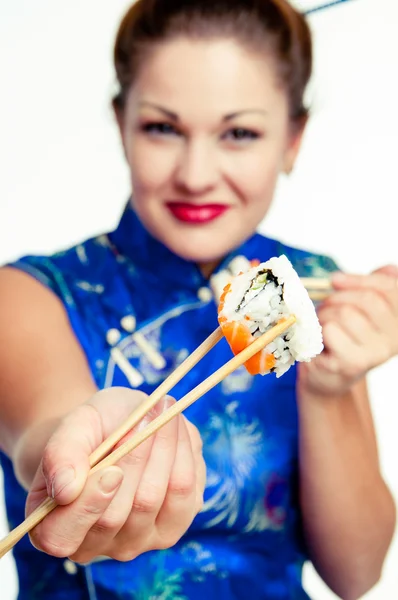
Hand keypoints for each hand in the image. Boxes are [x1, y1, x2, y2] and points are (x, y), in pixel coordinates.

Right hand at [26, 388, 204, 563]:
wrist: (117, 428)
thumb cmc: (89, 432)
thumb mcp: (73, 427)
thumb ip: (61, 453)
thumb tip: (66, 490)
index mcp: (53, 526)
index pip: (63, 536)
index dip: (89, 503)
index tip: (112, 467)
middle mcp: (93, 545)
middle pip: (116, 514)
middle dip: (133, 458)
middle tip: (143, 416)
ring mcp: (135, 541)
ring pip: (152, 500)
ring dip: (162, 449)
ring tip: (160, 413)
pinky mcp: (171, 528)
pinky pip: (185, 495)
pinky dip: (183, 455)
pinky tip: (175, 430)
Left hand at [298, 265, 397, 396]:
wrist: (328, 376)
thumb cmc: (342, 338)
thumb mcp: (361, 310)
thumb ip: (374, 288)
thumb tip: (387, 269)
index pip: (389, 288)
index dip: (360, 279)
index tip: (336, 279)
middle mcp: (395, 339)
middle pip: (367, 299)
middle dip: (338, 298)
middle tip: (326, 308)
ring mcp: (376, 353)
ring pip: (345, 313)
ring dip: (325, 315)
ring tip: (324, 326)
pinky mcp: (354, 362)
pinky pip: (331, 330)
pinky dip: (319, 330)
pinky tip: (322, 341)